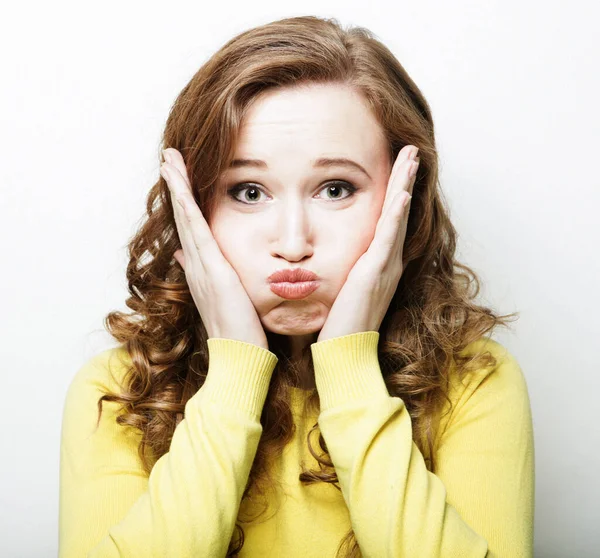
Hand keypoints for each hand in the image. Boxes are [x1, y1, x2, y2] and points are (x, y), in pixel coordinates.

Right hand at [160, 148, 268, 350]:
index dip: (184, 202)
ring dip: (177, 187)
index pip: (191, 228)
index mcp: (203, 270)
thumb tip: (186, 256)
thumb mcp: (223, 297)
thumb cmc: (240, 329)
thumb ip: (207, 275)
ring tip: (170, 160)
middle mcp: (197, 265)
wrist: (239, 356)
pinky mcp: (211, 269)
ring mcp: (201, 266)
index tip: (180, 178)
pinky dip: (186, 206)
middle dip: (176, 185)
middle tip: (169, 158)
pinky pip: (196, 230)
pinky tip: (180, 185)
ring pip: (186, 218)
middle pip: (184, 217)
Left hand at [316, 145, 418, 342]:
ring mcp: (385, 267)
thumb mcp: (343, 289)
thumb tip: (331, 257)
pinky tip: (402, 195)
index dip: (396, 192)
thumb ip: (344, 270)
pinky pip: (387, 239)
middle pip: (399, 212)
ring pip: (397, 218)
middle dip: (406, 179)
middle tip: (412, 150)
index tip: (398, 167)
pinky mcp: (375, 274)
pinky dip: (396, 216)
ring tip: (412, 158)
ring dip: (405, 186)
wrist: (344, 351)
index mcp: (379, 264)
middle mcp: (387, 262)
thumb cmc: (340, 324)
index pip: (389, 220)